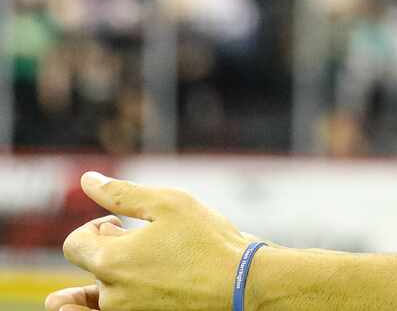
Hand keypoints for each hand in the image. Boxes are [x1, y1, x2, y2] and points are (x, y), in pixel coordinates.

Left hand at [48, 172, 257, 310]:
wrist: (241, 285)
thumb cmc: (207, 240)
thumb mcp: (167, 203)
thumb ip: (121, 193)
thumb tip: (88, 179)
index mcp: (111, 262)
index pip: (75, 243)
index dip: (95, 226)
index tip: (120, 223)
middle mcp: (112, 295)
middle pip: (94, 265)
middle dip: (113, 247)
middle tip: (149, 239)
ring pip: (109, 288)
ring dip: (121, 271)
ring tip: (154, 259)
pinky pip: (117, 309)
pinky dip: (120, 296)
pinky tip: (143, 283)